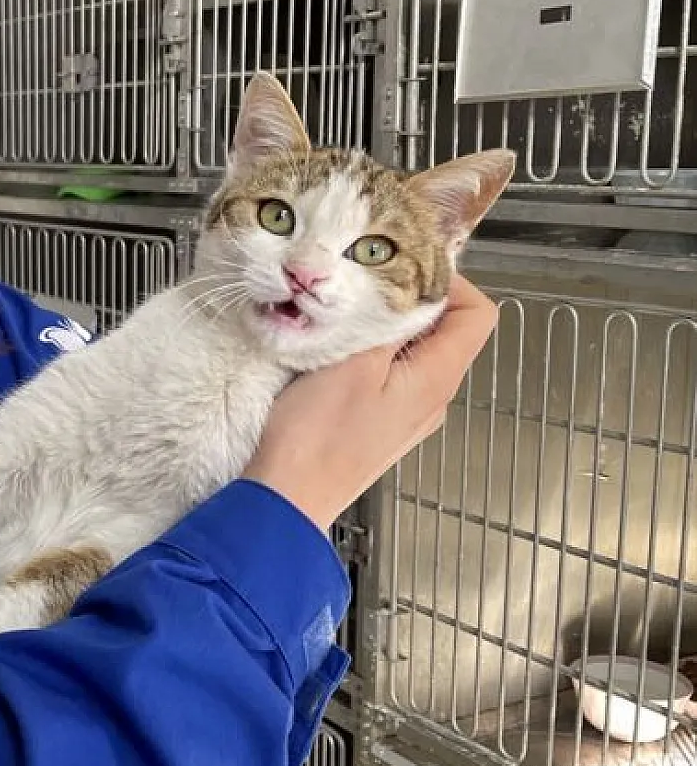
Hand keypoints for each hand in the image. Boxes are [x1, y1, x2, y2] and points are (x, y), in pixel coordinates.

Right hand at [242, 274, 498, 531]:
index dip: (450, 282)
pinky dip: (368, 354)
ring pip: (413, 353)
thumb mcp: (354, 360)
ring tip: (342, 318)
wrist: (286, 497)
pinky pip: (388, 376)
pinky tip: (332, 353)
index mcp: (438, 378)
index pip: (478, 313)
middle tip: (362, 286)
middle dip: (408, 300)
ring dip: (383, 328)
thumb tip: (408, 285)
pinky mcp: (378, 424)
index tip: (403, 269)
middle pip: (444, 330)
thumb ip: (388, 320)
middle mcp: (434, 398)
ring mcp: (407, 414)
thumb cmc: (317, 434)